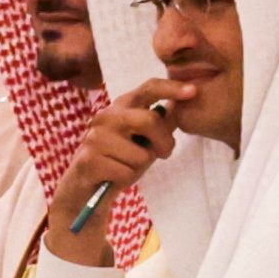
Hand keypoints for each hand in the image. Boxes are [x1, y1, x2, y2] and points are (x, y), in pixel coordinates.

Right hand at [45, 83, 174, 251]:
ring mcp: (94, 137)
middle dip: (163, 142)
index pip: (148, 89)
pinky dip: (125, 179)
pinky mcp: (88, 160)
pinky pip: (126, 172)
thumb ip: (161, 124)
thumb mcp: (145, 141)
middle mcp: (105, 116)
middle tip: (162, 154)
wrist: (85, 189)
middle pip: (149, 120)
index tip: (193, 91)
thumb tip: (180, 106)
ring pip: (140, 154)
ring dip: (139, 167)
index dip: (171, 88)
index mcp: (121, 107)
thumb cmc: (119, 162)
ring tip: (124, 167)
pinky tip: (112, 177)